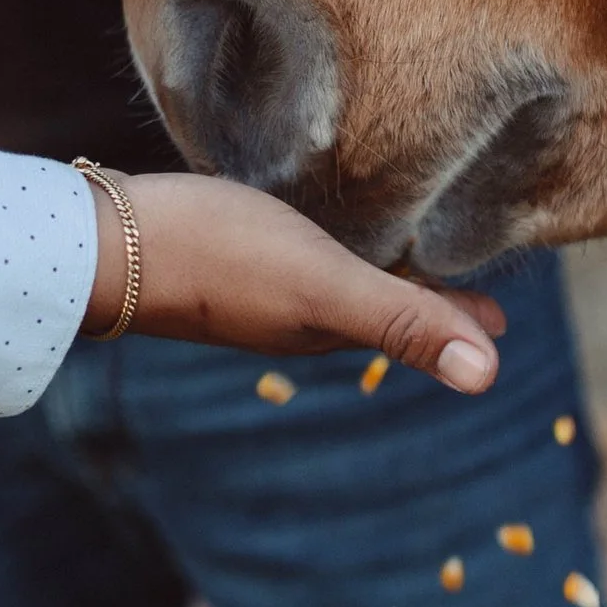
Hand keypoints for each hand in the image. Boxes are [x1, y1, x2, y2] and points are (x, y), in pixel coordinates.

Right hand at [87, 171, 508, 394]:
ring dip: (378, 282)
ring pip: (335, 290)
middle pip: (377, 312)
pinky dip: (328, 254)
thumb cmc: (216, 257)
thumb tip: (491, 377)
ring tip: (405, 262)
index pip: (410, 325)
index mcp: (325, 328)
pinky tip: (313, 230)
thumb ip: (403, 320)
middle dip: (425, 305)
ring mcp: (252, 290)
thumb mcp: (323, 284)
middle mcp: (292, 317)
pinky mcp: (218, 254)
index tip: (505, 320)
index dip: (458, 320)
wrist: (101, 243)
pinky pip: (294, 261)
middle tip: (470, 297)